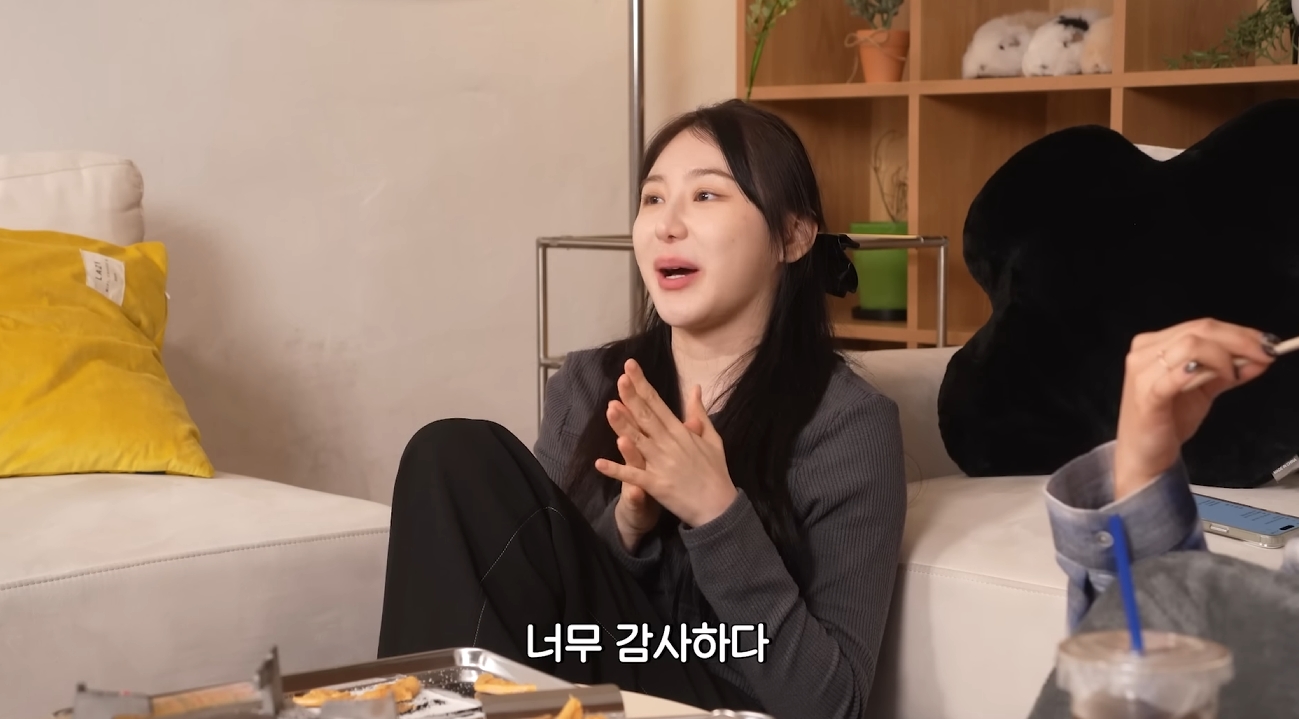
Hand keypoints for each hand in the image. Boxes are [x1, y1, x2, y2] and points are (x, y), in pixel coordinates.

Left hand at [595, 359, 737, 527]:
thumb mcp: (712, 439)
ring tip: (609, 409)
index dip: (642, 385)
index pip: (657, 403)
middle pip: (646, 417)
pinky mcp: (656, 485)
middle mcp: (669, 444)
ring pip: (637, 441)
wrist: (720, 507)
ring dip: (623, 426)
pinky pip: (633, 475)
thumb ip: (699, 413)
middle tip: (620, 378)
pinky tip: (599, 463)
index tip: (630, 367)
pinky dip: (616, 469)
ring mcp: (661, 464)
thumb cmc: (716, 472)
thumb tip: (695, 388)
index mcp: (681, 432)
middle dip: (632, 397)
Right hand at [1113, 319, 1277, 499]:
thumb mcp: (1203, 390)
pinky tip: (1220, 375)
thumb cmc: (1168, 420)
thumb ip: (1228, 372)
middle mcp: (1144, 352)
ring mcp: (1142, 371)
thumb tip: (1260, 358)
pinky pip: (1177, 374)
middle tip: (1264, 354)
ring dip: (1223, 357)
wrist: (1144, 453)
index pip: (1201, 326)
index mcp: (1154, 344)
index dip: (1238, 332)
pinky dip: (1202, 371)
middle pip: (1199, 331)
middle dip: (1239, 341)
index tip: (1267, 344)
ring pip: (1191, 345)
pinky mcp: (1147, 394)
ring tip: (1234, 375)